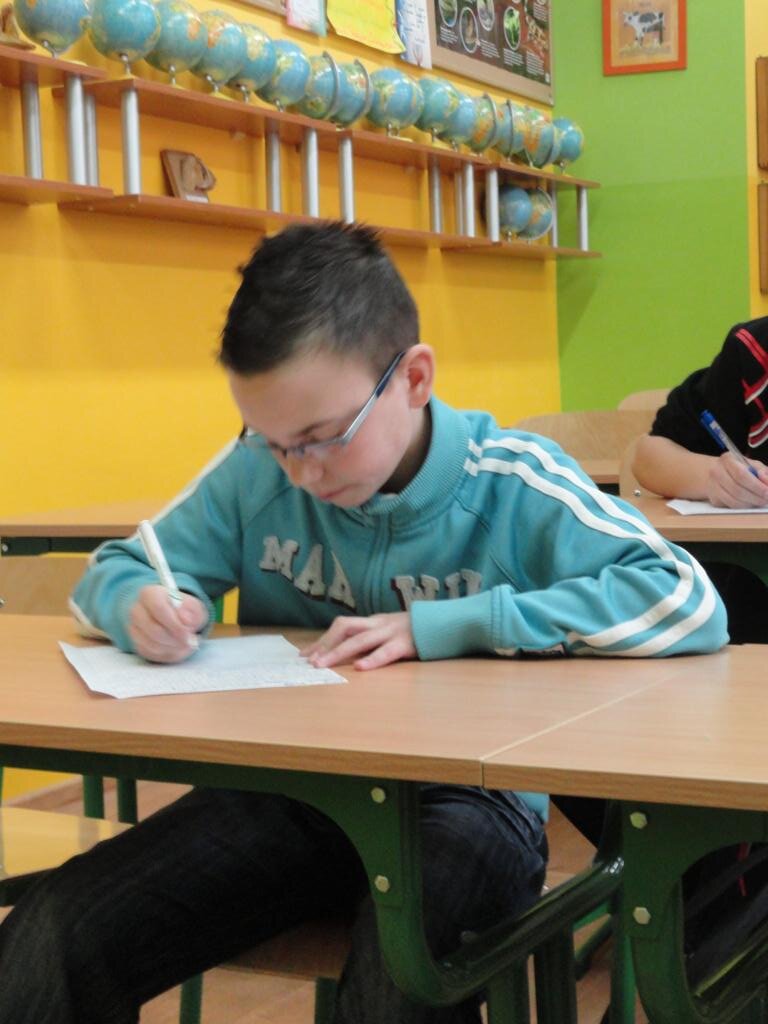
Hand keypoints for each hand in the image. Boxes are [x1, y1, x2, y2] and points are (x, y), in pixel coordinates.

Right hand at [128, 585, 207, 662]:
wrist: (173, 617)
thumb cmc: (183, 610)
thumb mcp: (193, 606)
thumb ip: (192, 611)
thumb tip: (186, 620)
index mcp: (150, 594)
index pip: (158, 608)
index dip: (174, 623)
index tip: (187, 633)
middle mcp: (137, 610)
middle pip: (153, 629)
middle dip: (174, 639)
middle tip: (189, 642)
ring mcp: (134, 628)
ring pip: (152, 644)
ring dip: (173, 648)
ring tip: (186, 644)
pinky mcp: (137, 644)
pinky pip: (151, 654)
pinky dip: (168, 654)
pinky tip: (178, 648)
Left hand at [301, 612, 415, 670]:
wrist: (444, 624)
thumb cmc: (415, 632)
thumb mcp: (390, 631)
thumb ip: (372, 639)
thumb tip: (347, 654)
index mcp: (373, 622)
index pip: (342, 626)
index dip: (323, 639)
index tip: (306, 653)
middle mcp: (379, 624)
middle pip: (345, 627)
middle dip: (325, 643)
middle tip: (310, 660)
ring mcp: (392, 632)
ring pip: (360, 640)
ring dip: (339, 652)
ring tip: (323, 664)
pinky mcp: (406, 644)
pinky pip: (386, 652)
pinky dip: (372, 660)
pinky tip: (360, 668)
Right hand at [706, 453, 767, 507]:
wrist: (718, 473)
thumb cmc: (739, 468)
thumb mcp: (752, 464)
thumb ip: (763, 471)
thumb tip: (766, 481)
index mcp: (727, 459)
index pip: (741, 475)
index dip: (756, 485)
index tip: (767, 491)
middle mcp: (716, 472)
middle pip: (737, 489)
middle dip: (755, 497)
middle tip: (766, 498)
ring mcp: (712, 486)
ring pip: (734, 501)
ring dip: (750, 503)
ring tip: (760, 501)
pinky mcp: (713, 498)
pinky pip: (731, 506)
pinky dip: (743, 506)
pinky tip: (750, 502)